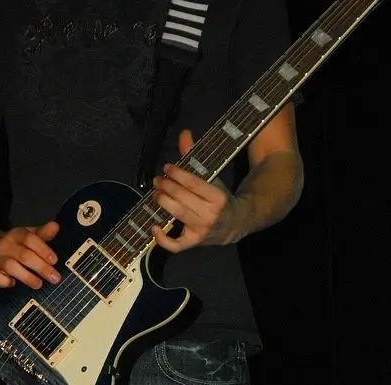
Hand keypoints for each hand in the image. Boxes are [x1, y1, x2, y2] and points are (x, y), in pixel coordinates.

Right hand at [0, 221, 61, 288]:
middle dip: (41, 267)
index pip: (30, 239)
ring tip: (39, 284)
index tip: (55, 260)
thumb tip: (55, 226)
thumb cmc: (12, 243)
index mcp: (17, 235)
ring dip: (27, 277)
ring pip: (11, 267)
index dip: (43, 250)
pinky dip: (4, 281)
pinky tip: (13, 283)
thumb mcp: (27, 235)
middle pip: (24, 255)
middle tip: (55, 278)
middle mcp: (6, 245)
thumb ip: (42, 233)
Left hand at [151, 129, 247, 252]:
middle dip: (166, 186)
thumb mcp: (211, 177)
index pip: (193, 183)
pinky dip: (163, 239)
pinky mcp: (194, 242)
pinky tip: (154, 227)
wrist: (236, 223)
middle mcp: (210, 214)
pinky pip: (176, 245)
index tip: (167, 168)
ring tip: (156, 193)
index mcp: (217, 196)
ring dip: (162, 202)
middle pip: (182, 198)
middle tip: (158, 180)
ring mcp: (202, 229)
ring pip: (177, 214)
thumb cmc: (220, 198)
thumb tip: (184, 133)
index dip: (177, 174)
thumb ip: (194, 156)